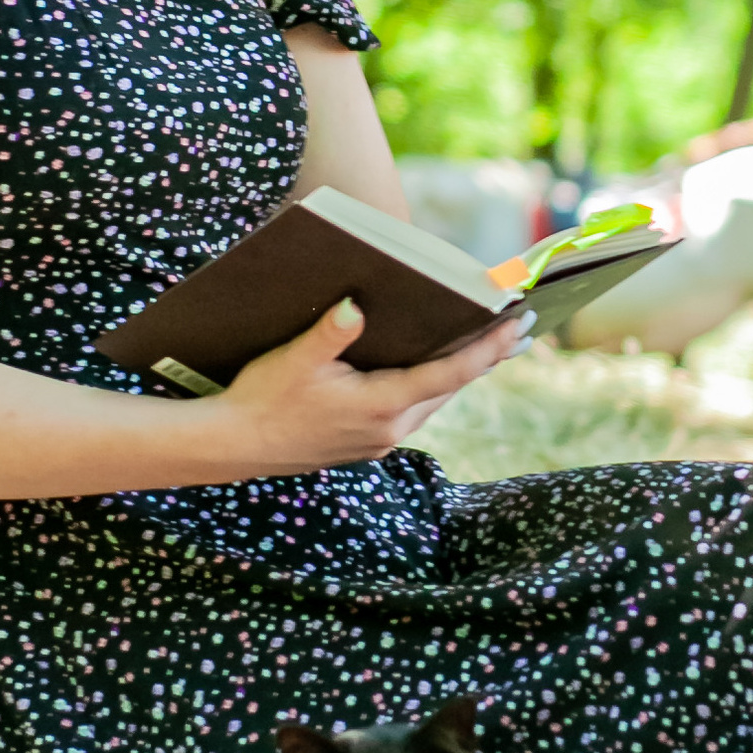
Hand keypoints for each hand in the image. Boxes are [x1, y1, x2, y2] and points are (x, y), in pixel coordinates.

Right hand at [204, 297, 524, 476]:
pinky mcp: (365, 444)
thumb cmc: (262, 398)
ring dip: (457, 374)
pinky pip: (411, 411)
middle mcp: (389, 428)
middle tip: (519, 330)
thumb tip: (355, 306)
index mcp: (381, 405)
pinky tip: (429, 371)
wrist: (233, 445)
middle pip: (449, 387)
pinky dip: (429, 388)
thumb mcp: (294, 359)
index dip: (488, 348)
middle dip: (484, 358)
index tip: (518, 326)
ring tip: (486, 346)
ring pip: (432, 401)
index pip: (449, 373)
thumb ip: (330, 333)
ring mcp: (378, 440)